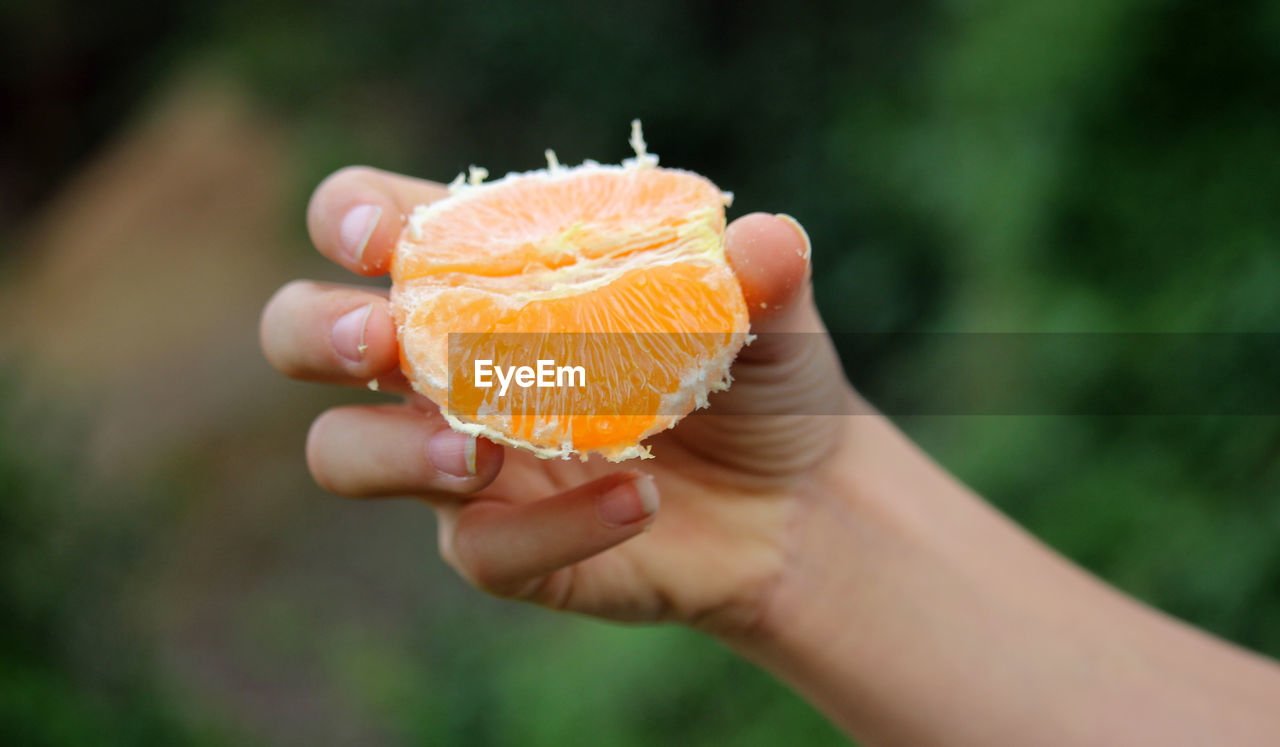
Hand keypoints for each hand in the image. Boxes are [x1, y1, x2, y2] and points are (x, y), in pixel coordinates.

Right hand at [260, 166, 854, 632]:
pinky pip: (480, 547)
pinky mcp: (501, 544)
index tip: (378, 238)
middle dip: (315, 328)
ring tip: (477, 452)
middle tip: (376, 342)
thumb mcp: (766, 317)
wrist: (794, 502)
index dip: (352, 220)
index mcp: (488, 275)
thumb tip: (763, 242)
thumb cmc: (757, 381)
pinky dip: (553, 526)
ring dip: (389, 449)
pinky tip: (635, 499)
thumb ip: (759, 274)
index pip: (373, 226)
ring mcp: (462, 460)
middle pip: (305, 332)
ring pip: (343, 453)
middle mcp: (448, 362)